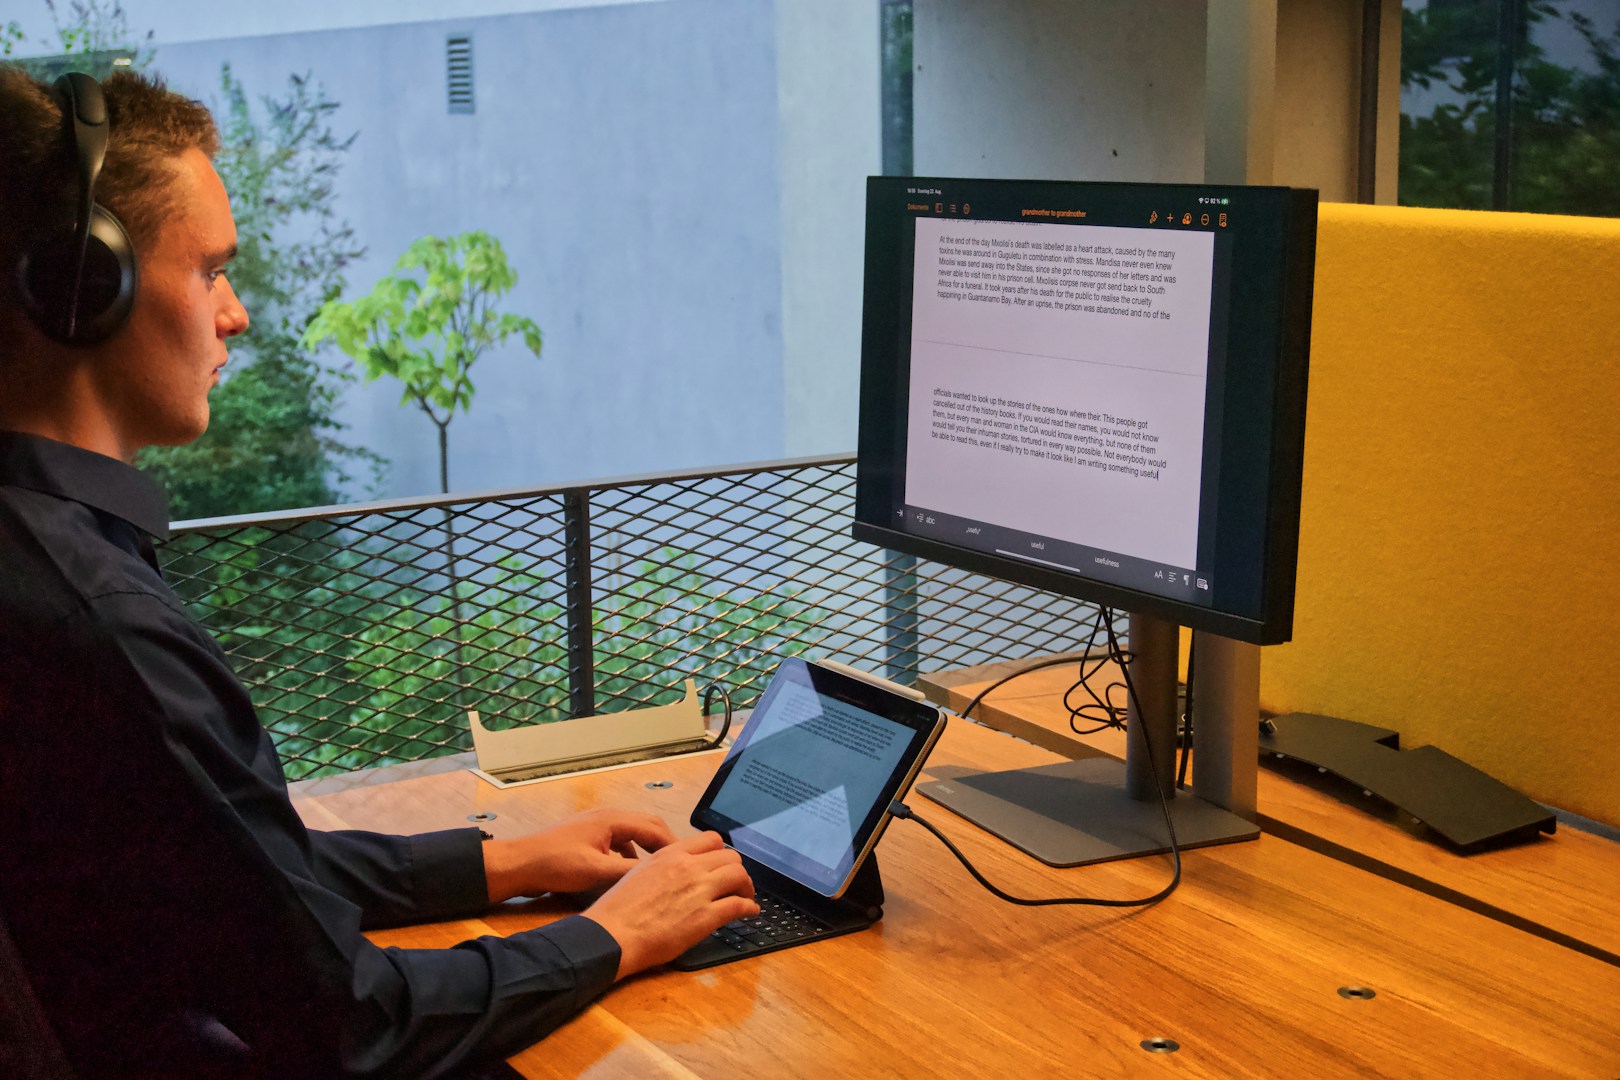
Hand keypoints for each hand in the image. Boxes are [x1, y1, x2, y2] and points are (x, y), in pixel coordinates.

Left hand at [482, 808, 677, 902]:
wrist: (520, 864)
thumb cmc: (555, 864)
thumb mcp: (595, 872)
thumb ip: (628, 873)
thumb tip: (659, 877)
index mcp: (613, 819)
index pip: (655, 828)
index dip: (674, 846)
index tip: (689, 863)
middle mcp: (608, 817)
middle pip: (648, 826)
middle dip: (665, 845)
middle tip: (681, 865)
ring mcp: (597, 826)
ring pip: (634, 834)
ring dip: (648, 850)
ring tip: (660, 871)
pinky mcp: (589, 837)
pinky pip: (620, 842)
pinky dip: (630, 855)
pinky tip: (628, 873)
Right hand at [581, 831, 757, 979]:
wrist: (613, 934)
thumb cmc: (618, 910)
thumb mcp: (639, 873)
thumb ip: (663, 868)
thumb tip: (678, 873)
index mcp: (670, 854)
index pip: (710, 840)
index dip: (721, 852)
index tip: (722, 863)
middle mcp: (687, 867)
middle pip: (730, 856)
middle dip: (737, 869)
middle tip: (736, 883)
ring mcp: (698, 890)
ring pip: (739, 875)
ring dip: (747, 886)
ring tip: (746, 896)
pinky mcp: (705, 917)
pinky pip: (738, 905)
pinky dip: (750, 908)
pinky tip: (750, 912)